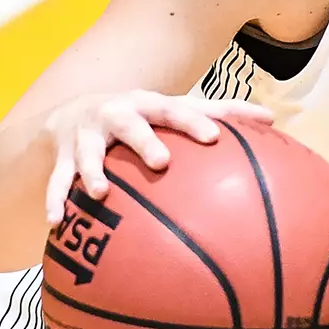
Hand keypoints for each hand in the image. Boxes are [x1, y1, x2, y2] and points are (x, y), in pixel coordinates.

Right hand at [41, 90, 273, 223]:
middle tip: (162, 163)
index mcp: (148, 105)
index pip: (176, 109)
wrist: (72, 113)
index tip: (214, 138)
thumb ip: (219, 114)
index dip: (194, 122)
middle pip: (131, 124)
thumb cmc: (141, 116)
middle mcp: (116, 114)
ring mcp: (86, 135)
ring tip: (98, 194)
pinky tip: (55, 223)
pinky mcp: (62, 156)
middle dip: (144, 141)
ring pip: (89, 153)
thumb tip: (273, 119)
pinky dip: (55, 200)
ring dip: (92, 172)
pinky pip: (56, 181)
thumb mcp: (173, 110)